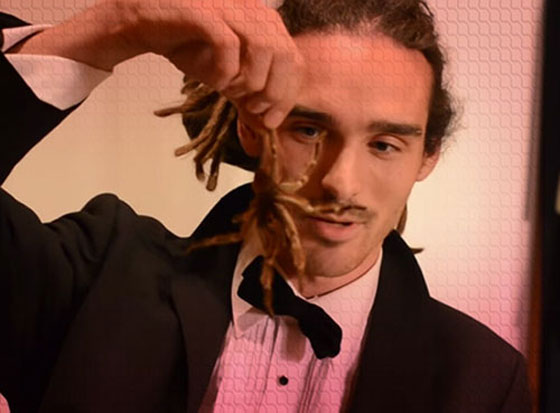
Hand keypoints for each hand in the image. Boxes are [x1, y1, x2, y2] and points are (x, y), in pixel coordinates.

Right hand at [16, 0, 303, 127]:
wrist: (145, 24)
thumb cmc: (189, 46)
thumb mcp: (227, 73)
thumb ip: (248, 92)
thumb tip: (267, 124)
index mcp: (264, 23)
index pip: (293, 59)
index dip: (288, 93)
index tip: (271, 120)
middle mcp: (253, 10)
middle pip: (285, 54)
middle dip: (274, 92)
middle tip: (254, 111)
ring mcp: (230, 8)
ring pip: (264, 48)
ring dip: (254, 82)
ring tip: (236, 95)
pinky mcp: (205, 12)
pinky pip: (229, 44)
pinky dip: (227, 71)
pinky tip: (217, 83)